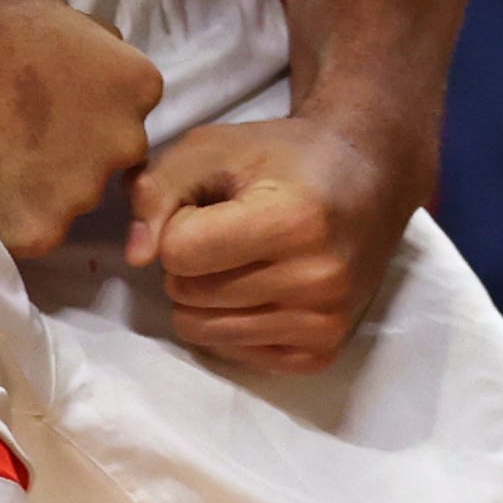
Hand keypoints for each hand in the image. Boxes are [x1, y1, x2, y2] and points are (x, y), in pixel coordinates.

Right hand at [0, 0, 161, 259]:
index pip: (129, 112)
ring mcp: (85, 191)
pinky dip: (13, 215)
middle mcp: (126, 143)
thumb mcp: (67, 17)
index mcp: (138, 87)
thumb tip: (108, 64)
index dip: (91, 112)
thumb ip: (101, 49)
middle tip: (27, 133)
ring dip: (46, 185)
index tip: (57, 106)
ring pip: (73, 197)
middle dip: (77, 151)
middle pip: (108, 159)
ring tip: (0, 155)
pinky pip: (34, 229)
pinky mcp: (43, 230)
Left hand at [129, 115, 403, 372]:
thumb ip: (159, 189)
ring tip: (239, 257)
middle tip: (224, 230)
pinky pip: (236, 355)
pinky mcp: (322, 353)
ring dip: (203, 295)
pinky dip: (230, 322)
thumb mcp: (213, 148)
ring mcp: (323, 323)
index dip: (178, 223)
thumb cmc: (283, 158)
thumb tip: (135, 255)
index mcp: (292, 221)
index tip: (207, 204)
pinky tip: (257, 286)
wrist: (367, 181)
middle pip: (188, 294)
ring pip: (204, 331)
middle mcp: (316, 280)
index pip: (180, 252)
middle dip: (188, 261)